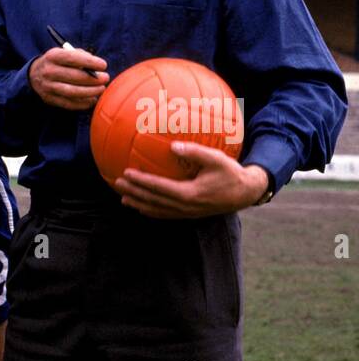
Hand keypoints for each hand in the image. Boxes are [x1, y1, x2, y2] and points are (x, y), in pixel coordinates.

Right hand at [29, 47, 109, 109]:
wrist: (34, 75)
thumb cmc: (58, 62)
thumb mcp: (64, 53)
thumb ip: (80, 56)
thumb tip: (96, 67)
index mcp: (53, 56)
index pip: (72, 58)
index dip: (90, 62)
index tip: (103, 65)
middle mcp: (48, 72)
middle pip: (73, 77)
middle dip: (93, 79)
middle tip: (105, 78)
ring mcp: (48, 87)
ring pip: (72, 92)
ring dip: (90, 92)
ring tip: (101, 89)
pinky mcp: (49, 99)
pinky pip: (68, 104)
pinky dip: (83, 103)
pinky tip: (92, 100)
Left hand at [114, 143, 268, 217]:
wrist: (245, 193)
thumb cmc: (231, 173)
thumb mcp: (216, 159)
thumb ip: (195, 152)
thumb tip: (173, 145)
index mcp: (189, 194)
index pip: (158, 187)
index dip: (141, 181)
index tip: (126, 173)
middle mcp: (184, 207)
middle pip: (152, 200)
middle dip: (133, 192)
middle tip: (116, 183)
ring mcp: (186, 213)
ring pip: (156, 210)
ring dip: (138, 203)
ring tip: (122, 197)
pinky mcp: (188, 214)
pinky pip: (164, 214)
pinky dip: (150, 210)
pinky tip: (141, 206)